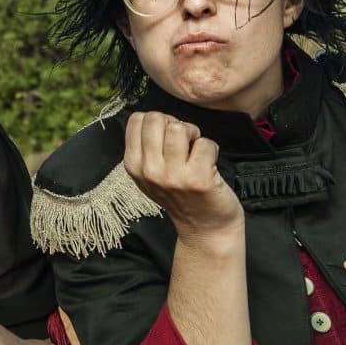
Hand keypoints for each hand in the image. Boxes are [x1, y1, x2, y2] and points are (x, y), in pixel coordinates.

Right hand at [123, 112, 241, 243]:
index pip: (137, 120)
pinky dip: (211, 148)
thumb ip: (145, 148)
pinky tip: (209, 164)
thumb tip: (153, 116)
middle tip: (183, 143)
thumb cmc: (180, 195)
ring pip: (179, 128)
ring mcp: (173, 176)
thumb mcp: (149, 175)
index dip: (157, 121)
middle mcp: (149, 171)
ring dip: (193, 134)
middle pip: (156, 118)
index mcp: (133, 165)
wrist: (204, 228)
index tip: (166, 137)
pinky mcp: (198, 179)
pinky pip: (205, 143)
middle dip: (174, 124)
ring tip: (195, 151)